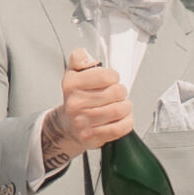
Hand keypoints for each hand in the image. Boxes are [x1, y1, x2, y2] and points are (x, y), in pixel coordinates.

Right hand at [44, 47, 135, 163]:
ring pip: (120, 110)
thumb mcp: (74, 73)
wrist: (67, 125)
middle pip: (117, 92)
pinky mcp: (92, 136)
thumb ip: (80, 58)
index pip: (106, 75)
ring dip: (125, 107)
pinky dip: (126, 122)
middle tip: (116, 94)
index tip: (111, 80)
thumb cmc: (77, 98)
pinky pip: (119, 128)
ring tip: (120, 106)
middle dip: (121, 92)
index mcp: (72, 84)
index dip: (114, 76)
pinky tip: (122, 118)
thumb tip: (88, 58)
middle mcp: (75, 103)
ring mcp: (83, 121)